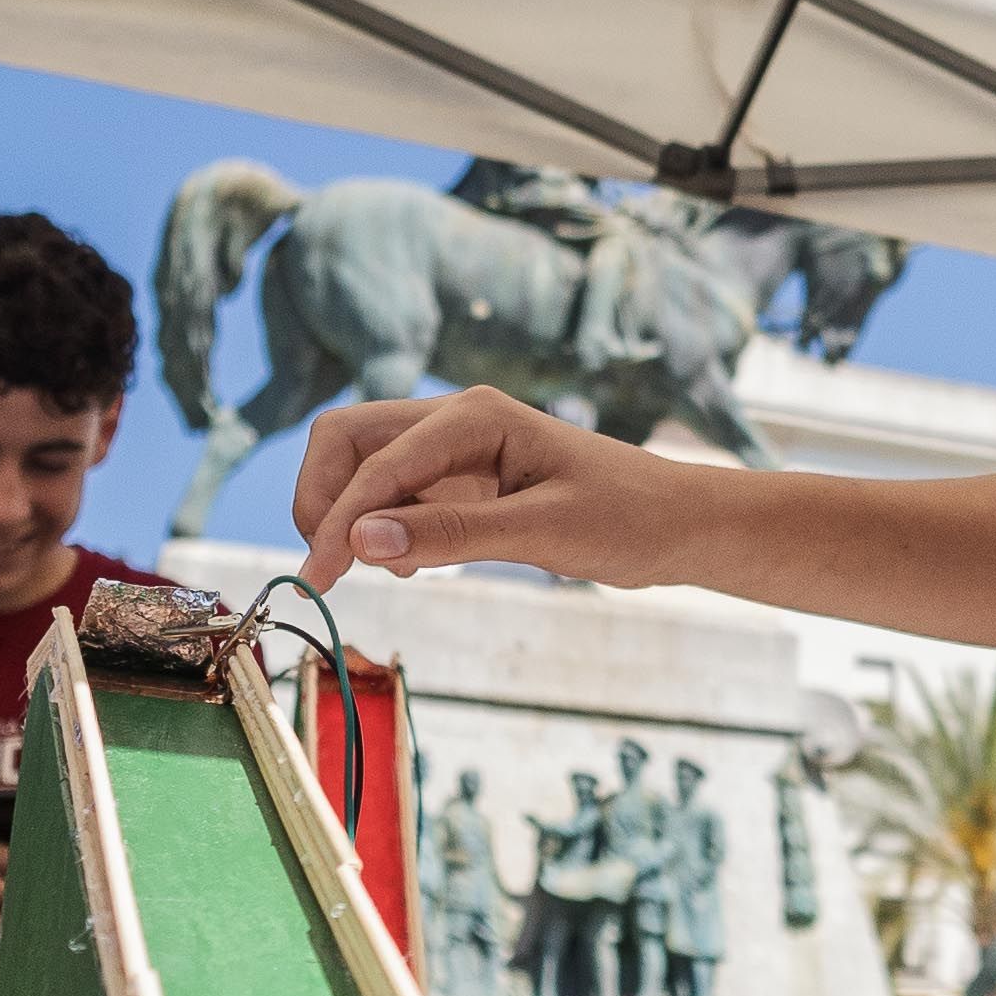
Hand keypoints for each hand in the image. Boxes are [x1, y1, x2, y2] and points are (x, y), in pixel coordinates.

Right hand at [295, 386, 683, 583]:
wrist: (678, 523)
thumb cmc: (627, 519)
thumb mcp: (541, 531)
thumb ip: (450, 533)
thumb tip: (358, 541)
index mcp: (475, 414)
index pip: (374, 462)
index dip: (337, 521)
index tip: (317, 580)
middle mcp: (456, 418)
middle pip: (348, 440)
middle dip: (323, 499)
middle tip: (327, 570)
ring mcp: (457, 445)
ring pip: (365, 465)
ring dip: (349, 514)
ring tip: (372, 573)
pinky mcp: (463, 477)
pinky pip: (395, 492)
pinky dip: (379, 525)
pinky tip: (407, 565)